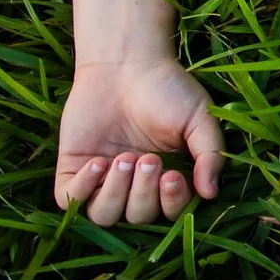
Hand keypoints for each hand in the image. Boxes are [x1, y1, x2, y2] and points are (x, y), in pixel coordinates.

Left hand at [55, 58, 224, 225]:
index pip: (171, 211)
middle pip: (138, 216)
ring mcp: (102, 180)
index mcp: (168, 177)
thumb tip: (210, 194)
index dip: (172, 202)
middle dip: (144, 192)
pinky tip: (98, 162)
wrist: (126, 64)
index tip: (173, 176)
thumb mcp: (200, 119)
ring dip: (115, 193)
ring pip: (104, 215)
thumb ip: (209, 155)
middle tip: (148, 159)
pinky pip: (70, 200)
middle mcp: (134, 185)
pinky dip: (82, 189)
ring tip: (123, 158)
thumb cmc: (168, 89)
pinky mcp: (72, 170)